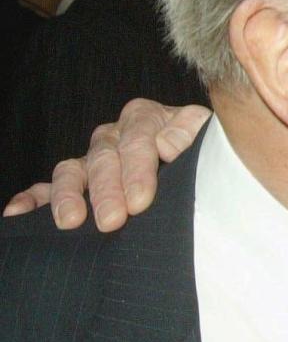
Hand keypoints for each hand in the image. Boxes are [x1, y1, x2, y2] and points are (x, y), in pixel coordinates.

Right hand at [3, 99, 211, 230]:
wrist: (214, 177)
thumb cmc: (213, 158)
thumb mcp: (211, 141)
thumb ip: (194, 137)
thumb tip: (166, 144)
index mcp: (148, 119)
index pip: (138, 137)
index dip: (139, 169)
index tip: (141, 201)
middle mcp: (116, 136)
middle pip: (105, 157)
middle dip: (107, 191)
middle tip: (112, 221)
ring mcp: (94, 159)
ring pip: (72, 170)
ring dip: (69, 196)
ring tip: (71, 222)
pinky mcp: (77, 183)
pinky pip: (47, 189)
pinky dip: (33, 200)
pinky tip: (16, 213)